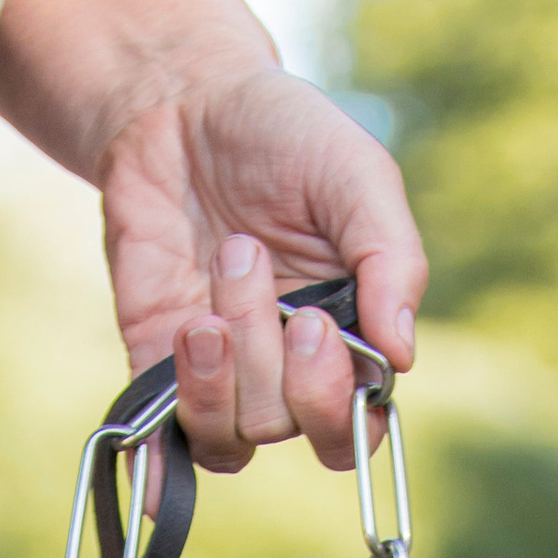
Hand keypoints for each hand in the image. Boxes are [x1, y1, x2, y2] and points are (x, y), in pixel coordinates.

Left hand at [99, 65, 426, 471]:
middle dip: (268, 356)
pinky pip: (163, 438)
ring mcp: (221, 374)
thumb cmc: (282, 134)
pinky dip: (159, 457)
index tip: (314, 323)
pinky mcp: (156, 364)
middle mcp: (286, 372)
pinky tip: (159, 450)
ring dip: (218, 363)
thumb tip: (401, 355)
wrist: (179, 100)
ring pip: (230, 433)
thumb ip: (392, 259)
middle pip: (287, 425)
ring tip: (214, 266)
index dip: (334, 400)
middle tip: (248, 257)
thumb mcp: (356, 174)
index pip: (356, 426)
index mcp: (347, 339)